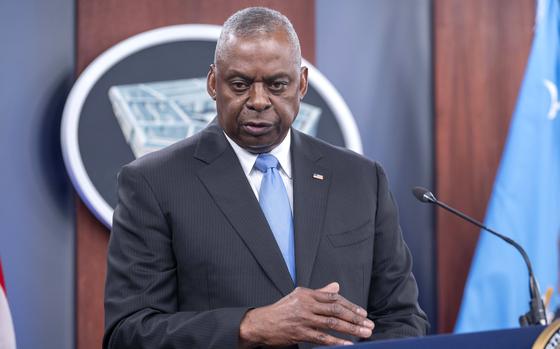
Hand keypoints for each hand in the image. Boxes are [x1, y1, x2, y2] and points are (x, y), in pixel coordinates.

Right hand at [239, 282, 374, 346]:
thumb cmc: (281, 310)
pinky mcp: (300, 333)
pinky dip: (336, 341)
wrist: (261, 323)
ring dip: (350, 329)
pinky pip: (322, 338)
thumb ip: (319, 293)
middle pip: (336, 310)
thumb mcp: (299, 296)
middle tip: (368, 324)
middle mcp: (306, 304)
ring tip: (364, 333)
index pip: (333, 298)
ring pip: (332, 323)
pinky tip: (347, 344)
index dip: (350, 305)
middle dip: (355, 317)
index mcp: (307, 294)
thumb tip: (336, 286)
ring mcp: (303, 319)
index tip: (362, 313)